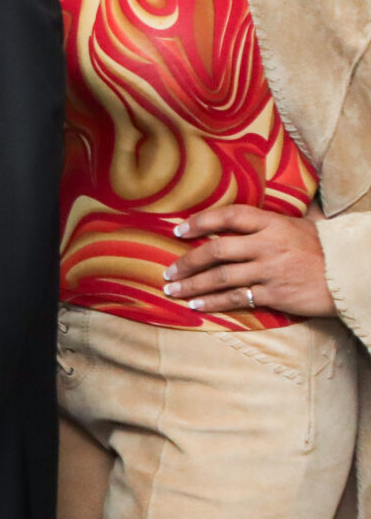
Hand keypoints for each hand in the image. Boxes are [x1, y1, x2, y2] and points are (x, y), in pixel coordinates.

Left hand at [164, 204, 333, 318]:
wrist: (353, 273)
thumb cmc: (326, 248)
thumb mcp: (302, 225)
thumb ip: (274, 221)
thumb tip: (251, 213)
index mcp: (273, 223)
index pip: (230, 216)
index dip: (201, 221)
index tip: (179, 230)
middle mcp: (268, 245)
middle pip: (215, 251)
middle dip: (186, 262)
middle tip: (167, 271)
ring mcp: (270, 270)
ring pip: (220, 278)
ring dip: (192, 285)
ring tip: (172, 290)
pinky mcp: (275, 294)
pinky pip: (237, 298)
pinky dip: (213, 302)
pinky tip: (196, 306)